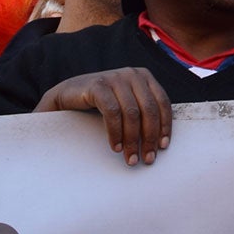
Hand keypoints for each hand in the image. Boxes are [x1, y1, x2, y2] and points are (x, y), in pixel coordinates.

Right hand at [36, 68, 172, 165]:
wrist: (68, 93)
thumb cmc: (102, 102)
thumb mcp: (127, 102)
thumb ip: (143, 111)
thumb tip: (160, 140)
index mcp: (144, 77)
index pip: (162, 103)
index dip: (165, 125)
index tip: (163, 147)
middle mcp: (133, 75)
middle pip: (149, 109)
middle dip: (149, 137)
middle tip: (147, 159)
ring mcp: (115, 78)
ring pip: (132, 113)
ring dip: (132, 139)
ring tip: (130, 158)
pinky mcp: (98, 86)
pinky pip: (112, 113)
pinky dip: (115, 133)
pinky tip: (116, 147)